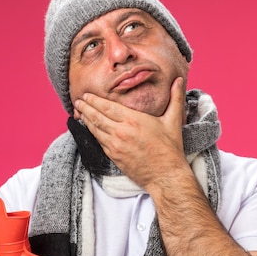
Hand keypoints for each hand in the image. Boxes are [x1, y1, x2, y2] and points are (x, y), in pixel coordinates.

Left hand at [73, 78, 188, 189]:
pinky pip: (99, 141)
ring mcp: (115, 145)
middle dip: (85, 108)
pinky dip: (92, 133)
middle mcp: (121, 131)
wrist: (165, 176)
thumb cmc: (170, 149)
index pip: (107, 106)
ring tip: (79, 112)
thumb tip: (179, 80)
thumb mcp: (173, 120)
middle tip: (77, 101)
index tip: (86, 95)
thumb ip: (175, 98)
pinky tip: (89, 128)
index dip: (94, 100)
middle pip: (97, 117)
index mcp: (133, 120)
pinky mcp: (113, 156)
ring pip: (95, 129)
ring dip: (86, 120)